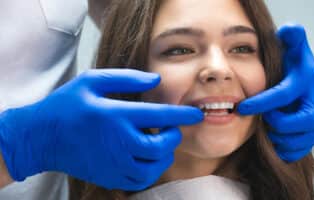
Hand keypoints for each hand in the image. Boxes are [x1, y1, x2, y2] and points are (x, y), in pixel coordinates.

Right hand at [0, 69, 202, 189]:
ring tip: (161, 143)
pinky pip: (141, 181)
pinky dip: (152, 171)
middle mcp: (118, 142)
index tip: (197, 114)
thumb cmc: (66, 105)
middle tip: (172, 129)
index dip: (182, 115)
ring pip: (154, 167)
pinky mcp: (109, 177)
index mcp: (116, 116)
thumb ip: (126, 78)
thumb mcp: (91, 81)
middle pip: (160, 147)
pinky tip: (149, 159)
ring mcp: (114, 163)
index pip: (160, 116)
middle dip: (174, 137)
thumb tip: (156, 80)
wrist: (41, 137)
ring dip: (165, 155)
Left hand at [238, 25, 313, 161]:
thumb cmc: (291, 66)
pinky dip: (284, 151)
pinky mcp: (310, 137)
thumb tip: (289, 29)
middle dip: (278, 123)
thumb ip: (292, 36)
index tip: (241, 107)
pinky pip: (298, 152)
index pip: (284, 95)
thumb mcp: (293, 47)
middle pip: (301, 123)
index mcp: (307, 81)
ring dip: (278, 138)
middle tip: (263, 120)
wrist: (301, 86)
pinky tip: (273, 142)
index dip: (262, 103)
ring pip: (300, 141)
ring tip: (267, 129)